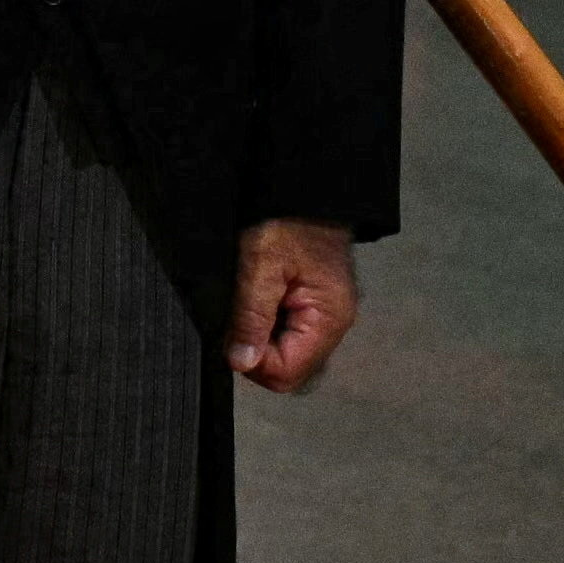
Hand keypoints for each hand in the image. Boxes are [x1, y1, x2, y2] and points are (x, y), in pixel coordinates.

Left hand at [229, 218, 360, 392]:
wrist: (303, 189)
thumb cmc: (285, 221)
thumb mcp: (260, 265)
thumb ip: (251, 316)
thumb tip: (241, 363)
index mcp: (328, 320)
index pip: (287, 372)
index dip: (253, 360)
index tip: (231, 333)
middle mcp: (332, 325)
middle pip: (289, 368)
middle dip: (256, 349)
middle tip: (237, 314)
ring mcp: (325, 317)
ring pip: (286, 351)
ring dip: (260, 335)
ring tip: (248, 300)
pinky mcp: (314, 306)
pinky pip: (288, 332)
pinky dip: (266, 322)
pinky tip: (257, 297)